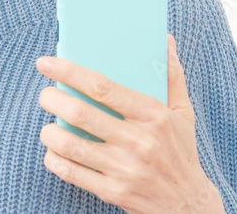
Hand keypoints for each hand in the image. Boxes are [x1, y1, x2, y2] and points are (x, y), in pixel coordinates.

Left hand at [35, 34, 224, 213]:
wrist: (191, 207)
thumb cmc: (182, 153)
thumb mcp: (183, 113)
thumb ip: (172, 76)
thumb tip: (164, 40)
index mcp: (153, 115)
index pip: (102, 86)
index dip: (69, 72)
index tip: (46, 63)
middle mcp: (138, 141)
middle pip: (80, 112)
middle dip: (52, 99)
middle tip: (45, 95)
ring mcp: (125, 168)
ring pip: (71, 144)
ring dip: (49, 132)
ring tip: (48, 126)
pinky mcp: (114, 192)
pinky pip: (72, 173)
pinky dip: (55, 160)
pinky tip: (53, 152)